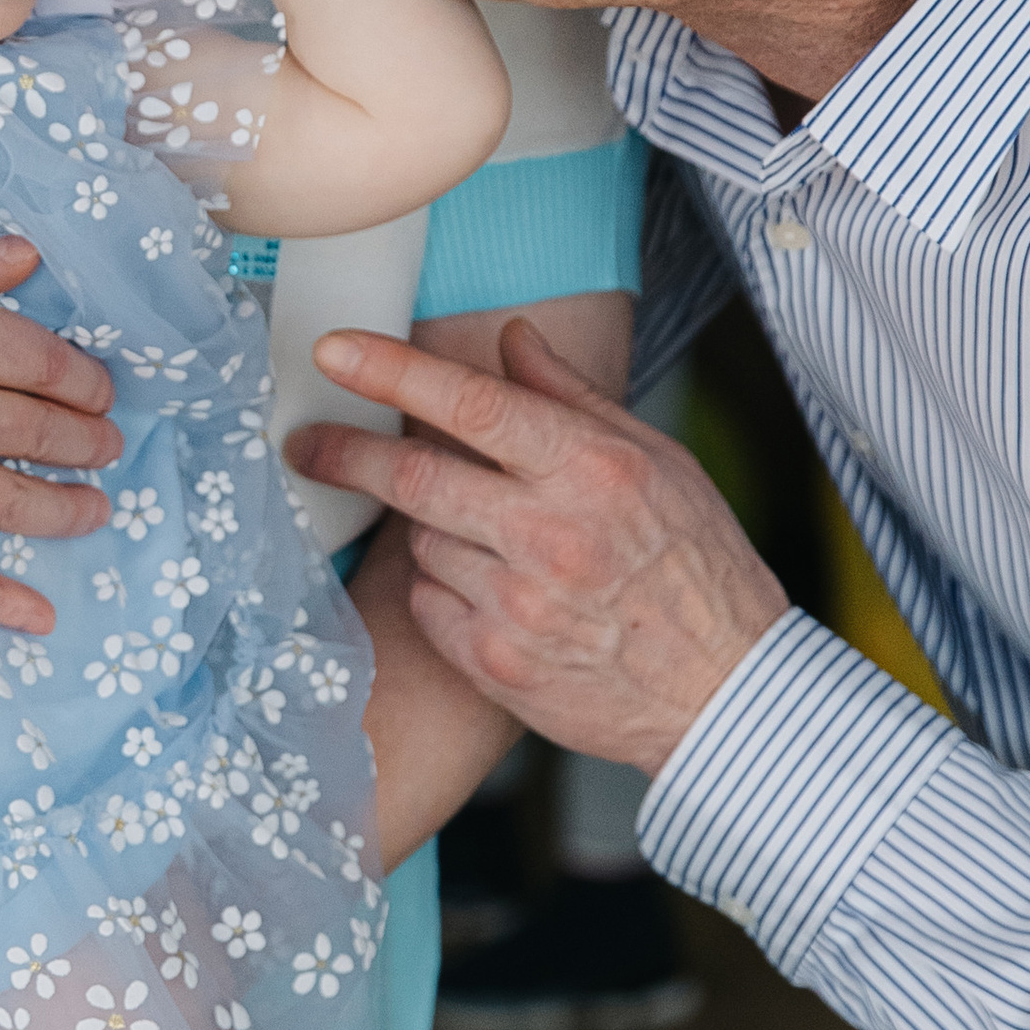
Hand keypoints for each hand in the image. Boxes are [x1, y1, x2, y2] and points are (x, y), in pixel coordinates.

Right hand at [0, 203, 118, 623]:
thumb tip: (28, 262)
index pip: (43, 363)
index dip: (84, 382)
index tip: (103, 393)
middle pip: (35, 434)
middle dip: (85, 446)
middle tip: (112, 451)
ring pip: (2, 500)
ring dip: (59, 509)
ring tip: (93, 512)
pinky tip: (34, 614)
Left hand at [290, 314, 787, 774]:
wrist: (724, 691)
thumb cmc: (697, 565)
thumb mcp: (659, 462)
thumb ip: (573, 398)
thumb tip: (510, 338)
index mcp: (594, 471)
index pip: (472, 404)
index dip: (391, 371)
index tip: (332, 349)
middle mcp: (551, 536)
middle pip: (413, 478)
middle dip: (345, 452)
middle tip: (305, 441)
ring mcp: (519, 606)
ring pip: (421, 541)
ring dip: (430, 528)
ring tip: (487, 540)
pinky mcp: (496, 664)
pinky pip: (428, 603)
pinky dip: (440, 587)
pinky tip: (490, 593)